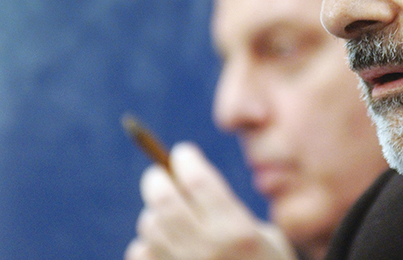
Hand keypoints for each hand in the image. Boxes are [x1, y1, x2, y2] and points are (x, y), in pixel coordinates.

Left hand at [124, 142, 296, 259]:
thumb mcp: (263, 233)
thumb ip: (226, 209)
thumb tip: (184, 178)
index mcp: (236, 230)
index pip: (198, 181)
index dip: (186, 160)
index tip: (183, 153)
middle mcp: (206, 249)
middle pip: (164, 199)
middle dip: (157, 179)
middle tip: (159, 174)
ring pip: (149, 224)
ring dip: (154, 212)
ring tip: (169, 215)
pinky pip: (138, 252)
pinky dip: (146, 243)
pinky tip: (163, 245)